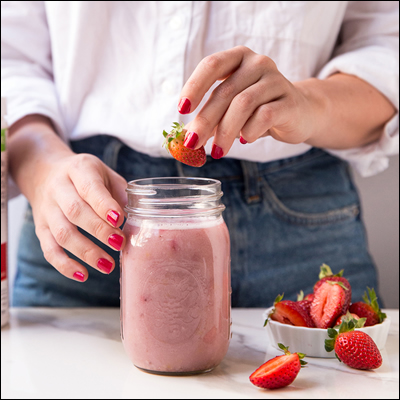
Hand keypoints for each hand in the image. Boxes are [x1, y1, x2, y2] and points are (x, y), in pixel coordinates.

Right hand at [9, 115, 127, 281]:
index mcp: (79, 170)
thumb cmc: (84, 176)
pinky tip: (83, 275)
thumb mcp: (104, 174)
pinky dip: (64, 265)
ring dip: (86, 252)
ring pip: (62, 233)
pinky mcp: (41, 228)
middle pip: (75, 211)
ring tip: (108, 265)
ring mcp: (47, 210)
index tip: (120, 220)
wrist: (44, 172)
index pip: (90, 188)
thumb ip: (120, 193)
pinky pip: (49, 249)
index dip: (104, 205)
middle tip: (120, 244)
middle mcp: (59, 188)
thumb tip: (139, 217)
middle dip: (99, 231)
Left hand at [179, 46, 395, 155]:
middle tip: (193, 143)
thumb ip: (210, 119)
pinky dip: (250, 130)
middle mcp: (257, 63)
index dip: (194, 86)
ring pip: (243, 104)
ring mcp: (276, 80)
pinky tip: (245, 140)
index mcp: (238, 58)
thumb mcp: (230, 110)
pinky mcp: (289, 101)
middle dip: (205, 121)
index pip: (211, 65)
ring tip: (218, 152)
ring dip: (226, 131)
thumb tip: (184, 139)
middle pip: (225, 91)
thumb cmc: (258, 109)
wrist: (300, 112)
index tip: (182, 109)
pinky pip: (265, 115)